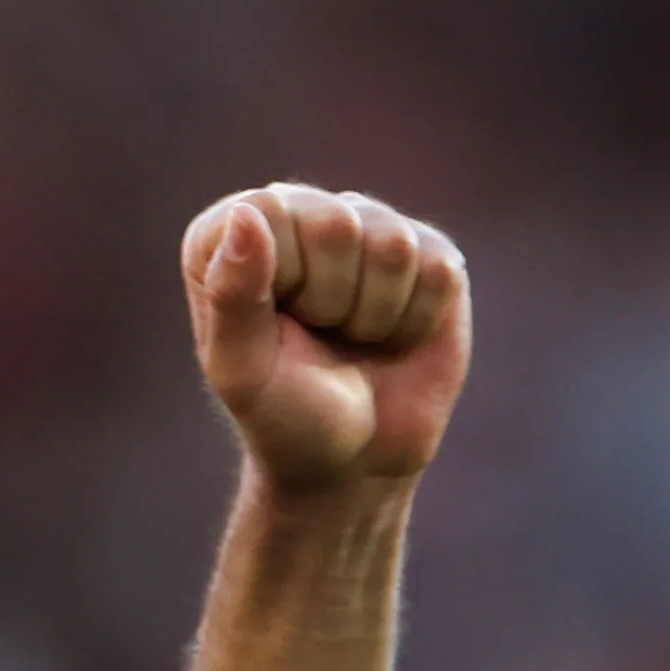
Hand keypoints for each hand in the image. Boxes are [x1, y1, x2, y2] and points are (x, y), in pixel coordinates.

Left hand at [180, 184, 470, 494]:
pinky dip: (417, 320)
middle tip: (321, 336)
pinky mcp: (428, 251)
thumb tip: (251, 211)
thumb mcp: (242, 370)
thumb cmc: (283, 415)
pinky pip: (438, 272)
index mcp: (231, 232)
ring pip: (393, 246)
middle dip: (334, 301)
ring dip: (376, 314)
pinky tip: (394, 335)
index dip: (286, 281)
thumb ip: (233, 293)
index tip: (278, 326)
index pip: (270, 212)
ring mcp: (366, 224)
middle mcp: (299, 213)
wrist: (353, 460)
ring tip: (354, 337)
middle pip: (338, 223)